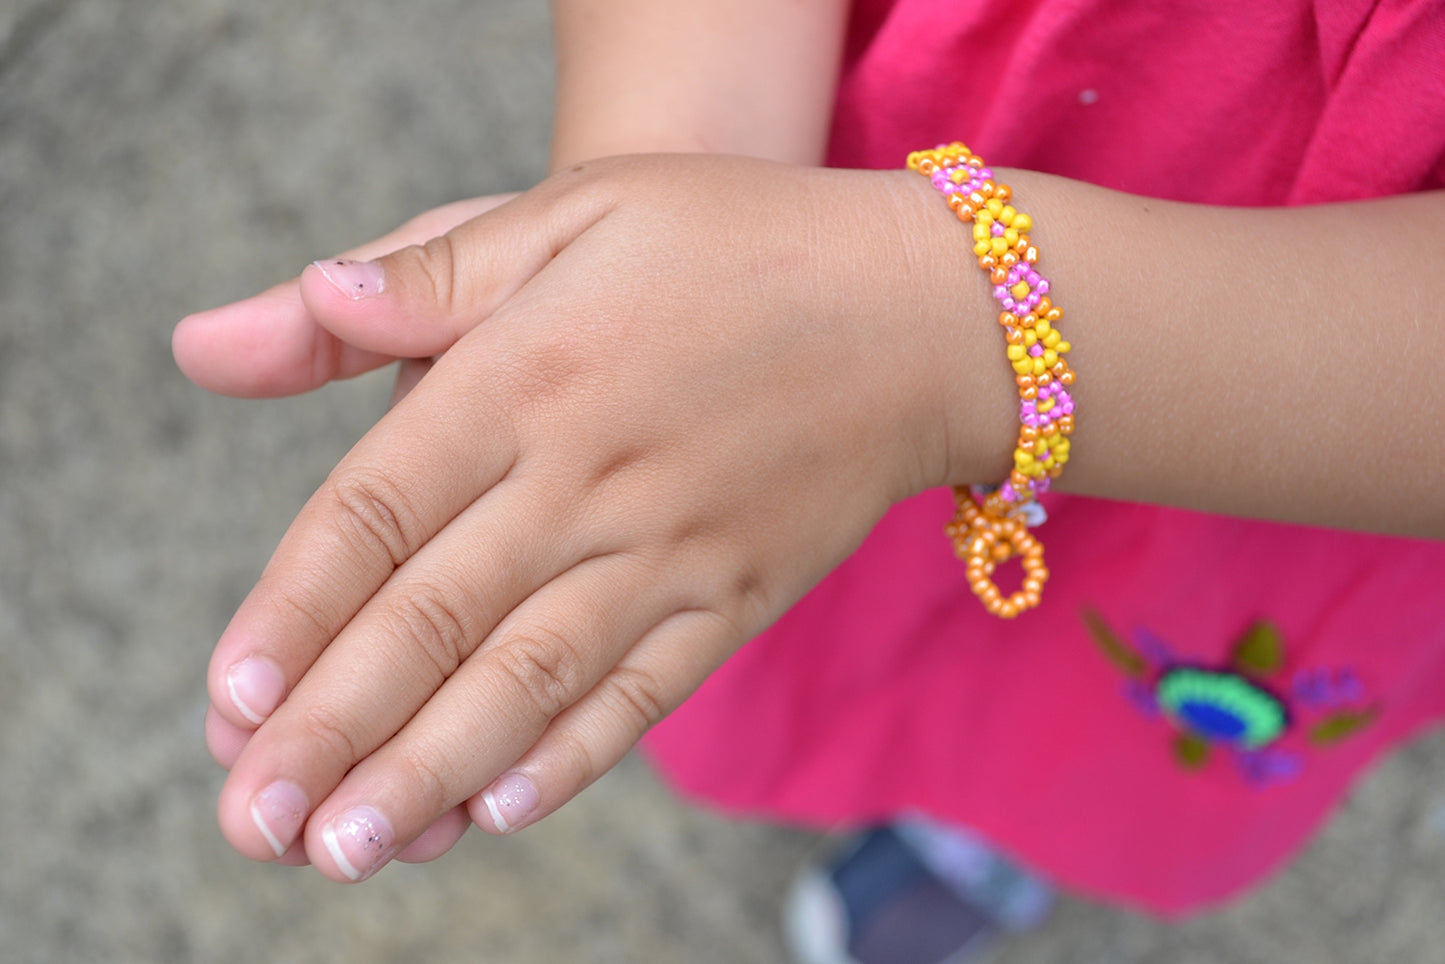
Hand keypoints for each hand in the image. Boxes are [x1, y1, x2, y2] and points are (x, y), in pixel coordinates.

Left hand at [186, 155, 1000, 880]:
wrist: (923, 308)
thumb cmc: (729, 242)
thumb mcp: (568, 212)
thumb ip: (413, 275)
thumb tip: (238, 328)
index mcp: (526, 375)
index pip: (376, 511)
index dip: (293, 612)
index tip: (229, 703)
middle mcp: (589, 477)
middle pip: (435, 619)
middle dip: (334, 730)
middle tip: (254, 823)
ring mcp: (672, 549)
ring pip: (529, 679)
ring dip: (430, 771)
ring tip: (346, 852)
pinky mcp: (737, 596)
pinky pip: (645, 693)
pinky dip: (570, 759)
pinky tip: (498, 813)